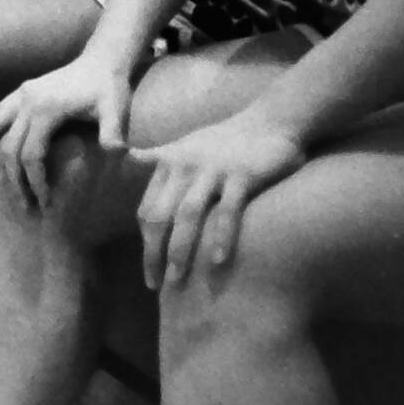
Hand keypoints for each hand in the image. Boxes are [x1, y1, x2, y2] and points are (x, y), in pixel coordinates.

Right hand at [0, 54, 133, 207]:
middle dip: (13, 178)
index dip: (35, 181)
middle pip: (8, 147)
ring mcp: (20, 95)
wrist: (102, 60)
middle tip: (23, 204)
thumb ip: (112, 132)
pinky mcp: (21, 92)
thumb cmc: (110, 88)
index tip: (44, 201)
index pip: (31, 154)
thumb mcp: (115, 110)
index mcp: (46, 109)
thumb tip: (116, 154)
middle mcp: (26, 102)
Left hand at [131, 112, 304, 287]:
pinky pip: (227, 211)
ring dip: (180, 250)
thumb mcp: (187, 148)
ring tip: (177, 280)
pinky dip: (220, 237)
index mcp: (168, 163)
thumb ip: (161, 165)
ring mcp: (213, 170)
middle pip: (160, 215)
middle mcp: (185, 166)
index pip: (147, 209)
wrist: (274, 119)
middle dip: (153, 253)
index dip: (145, 242)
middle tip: (155, 285)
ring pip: (188, 215)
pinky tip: (216, 262)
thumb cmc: (229, 141)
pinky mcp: (242, 175)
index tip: (149, 270)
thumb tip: (130, 172)